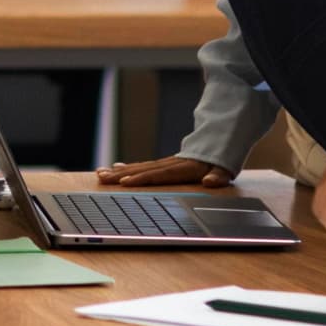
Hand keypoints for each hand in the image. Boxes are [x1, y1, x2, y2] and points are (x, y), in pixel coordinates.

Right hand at [96, 153, 233, 188]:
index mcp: (183, 168)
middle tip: (103, 178)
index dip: (142, 178)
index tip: (125, 181)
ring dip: (119, 171)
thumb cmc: (219, 161)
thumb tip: (210, 182)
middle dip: (121, 174)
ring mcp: (163, 163)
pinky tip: (114, 169)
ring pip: (139, 167)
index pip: (159, 174)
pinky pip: (142, 166)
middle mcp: (169, 164)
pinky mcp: (162, 164)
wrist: (216, 143)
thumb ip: (218, 175)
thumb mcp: (224, 168)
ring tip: (101, 174)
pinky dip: (127, 168)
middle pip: (143, 169)